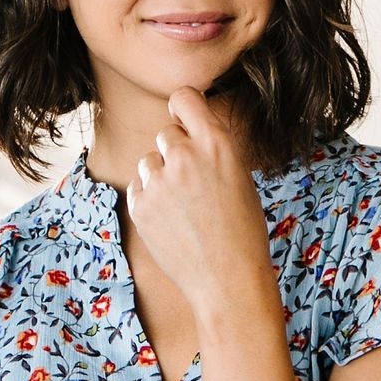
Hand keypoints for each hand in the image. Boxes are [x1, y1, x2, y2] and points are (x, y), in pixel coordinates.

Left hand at [123, 89, 273, 318]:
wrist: (228, 282)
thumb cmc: (242, 233)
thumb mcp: (239, 178)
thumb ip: (211, 150)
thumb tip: (185, 131)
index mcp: (217, 144)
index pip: (184, 98)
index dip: (182, 110)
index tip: (184, 123)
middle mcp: (185, 156)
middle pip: (166, 134)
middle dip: (175, 153)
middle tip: (193, 186)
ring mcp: (159, 182)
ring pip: (148, 162)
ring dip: (161, 177)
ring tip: (184, 209)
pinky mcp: (140, 206)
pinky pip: (138, 188)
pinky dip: (149, 201)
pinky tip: (172, 222)